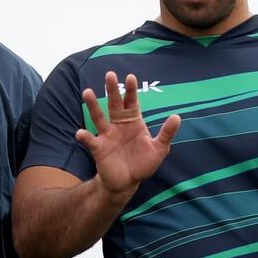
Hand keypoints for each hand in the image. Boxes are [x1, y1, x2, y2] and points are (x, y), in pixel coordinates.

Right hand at [75, 72, 180, 197]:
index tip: (130, 77)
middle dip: (112, 90)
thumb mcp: (159, 149)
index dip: (131, 91)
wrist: (127, 182)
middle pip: (114, 104)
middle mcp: (118, 125)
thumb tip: (177, 117)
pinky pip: (90, 141)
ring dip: (93, 105)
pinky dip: (85, 136)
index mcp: (133, 122)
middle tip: (110, 75)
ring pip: (98, 117)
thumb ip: (166, 133)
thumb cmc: (143, 164)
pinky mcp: (99, 148)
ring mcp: (107, 136)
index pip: (132, 102)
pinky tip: (80, 133)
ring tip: (88, 92)